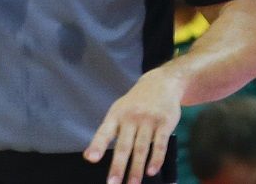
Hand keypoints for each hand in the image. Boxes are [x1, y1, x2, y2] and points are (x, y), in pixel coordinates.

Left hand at [84, 68, 183, 183]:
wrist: (160, 84)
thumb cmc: (135, 103)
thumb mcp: (119, 110)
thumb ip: (109, 131)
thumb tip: (92, 155)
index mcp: (115, 115)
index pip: (104, 133)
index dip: (97, 146)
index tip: (90, 159)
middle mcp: (130, 118)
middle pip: (124, 146)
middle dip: (118, 167)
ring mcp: (148, 120)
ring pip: (141, 148)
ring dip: (137, 169)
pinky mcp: (164, 123)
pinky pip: (160, 144)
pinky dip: (156, 159)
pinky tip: (152, 172)